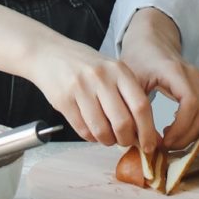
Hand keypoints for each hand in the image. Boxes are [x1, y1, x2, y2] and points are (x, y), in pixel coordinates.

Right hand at [31, 37, 161, 154]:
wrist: (49, 53)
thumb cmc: (85, 65)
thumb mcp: (111, 70)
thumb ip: (128, 96)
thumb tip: (145, 132)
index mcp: (119, 70)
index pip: (141, 106)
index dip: (148, 131)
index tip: (149, 145)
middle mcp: (101, 78)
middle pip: (123, 122)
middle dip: (127, 140)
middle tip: (125, 142)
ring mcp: (81, 88)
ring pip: (102, 130)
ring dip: (108, 141)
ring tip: (108, 137)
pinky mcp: (64, 100)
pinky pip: (83, 130)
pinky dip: (91, 138)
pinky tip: (92, 131)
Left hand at [117, 9, 198, 149]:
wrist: (151, 40)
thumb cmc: (140, 58)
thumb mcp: (130, 80)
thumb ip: (135, 107)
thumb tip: (140, 138)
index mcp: (175, 71)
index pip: (190, 103)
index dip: (181, 128)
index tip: (164, 141)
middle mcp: (194, 76)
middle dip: (187, 137)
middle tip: (166, 146)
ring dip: (194, 134)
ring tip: (171, 139)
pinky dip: (198, 128)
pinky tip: (178, 130)